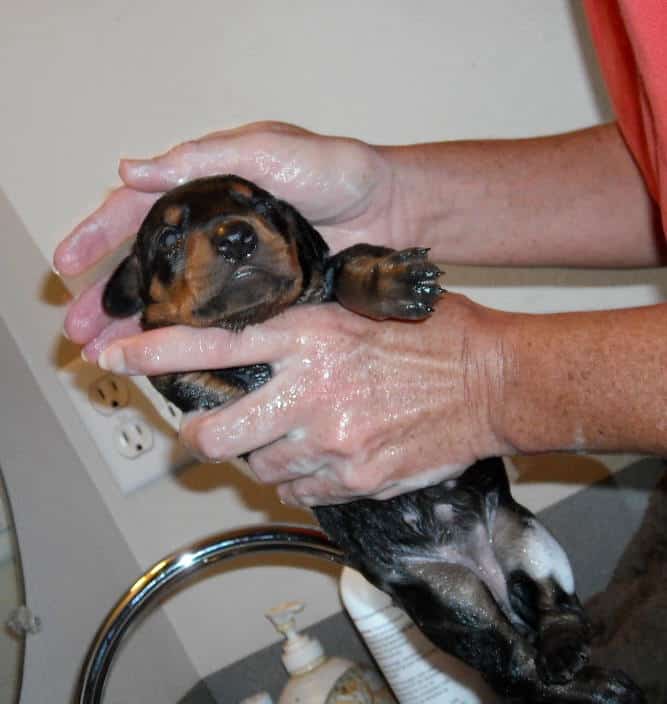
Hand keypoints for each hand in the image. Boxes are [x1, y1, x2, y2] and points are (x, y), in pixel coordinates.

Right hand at [54, 122, 408, 357]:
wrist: (392, 210)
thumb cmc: (337, 171)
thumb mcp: (269, 149)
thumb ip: (205, 157)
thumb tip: (131, 169)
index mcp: (208, 191)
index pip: (138, 211)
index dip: (97, 235)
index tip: (65, 263)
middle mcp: (216, 235)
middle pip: (149, 267)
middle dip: (108, 298)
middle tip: (78, 332)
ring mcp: (239, 272)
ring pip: (177, 302)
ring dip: (140, 329)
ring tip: (106, 357)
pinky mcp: (265, 301)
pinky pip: (220, 324)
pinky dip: (191, 344)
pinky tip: (168, 363)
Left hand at [95, 294, 512, 504]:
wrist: (491, 383)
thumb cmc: (433, 338)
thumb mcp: (362, 309)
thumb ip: (304, 328)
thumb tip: (257, 344)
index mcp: (311, 336)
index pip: (214, 344)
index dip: (155, 350)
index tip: (116, 353)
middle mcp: (312, 391)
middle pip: (217, 431)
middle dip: (202, 433)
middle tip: (206, 428)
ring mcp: (333, 442)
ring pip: (259, 467)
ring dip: (261, 455)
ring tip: (285, 437)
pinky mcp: (355, 480)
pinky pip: (300, 491)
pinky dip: (298, 478)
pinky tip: (318, 457)